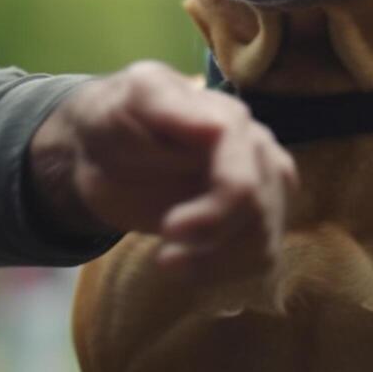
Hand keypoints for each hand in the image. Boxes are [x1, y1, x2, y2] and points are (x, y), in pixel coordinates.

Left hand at [30, 62, 297, 275]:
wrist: (108, 148)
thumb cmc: (117, 121)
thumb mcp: (131, 99)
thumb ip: (167, 104)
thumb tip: (219, 130)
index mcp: (227, 118)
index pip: (245, 174)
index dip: (216, 211)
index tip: (169, 230)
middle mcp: (257, 148)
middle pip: (258, 211)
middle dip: (211, 241)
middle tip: (164, 259)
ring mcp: (261, 183)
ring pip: (264, 238)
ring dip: (217, 263)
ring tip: (171, 262)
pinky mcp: (256, 215)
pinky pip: (262, 256)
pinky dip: (228, 272)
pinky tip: (193, 267)